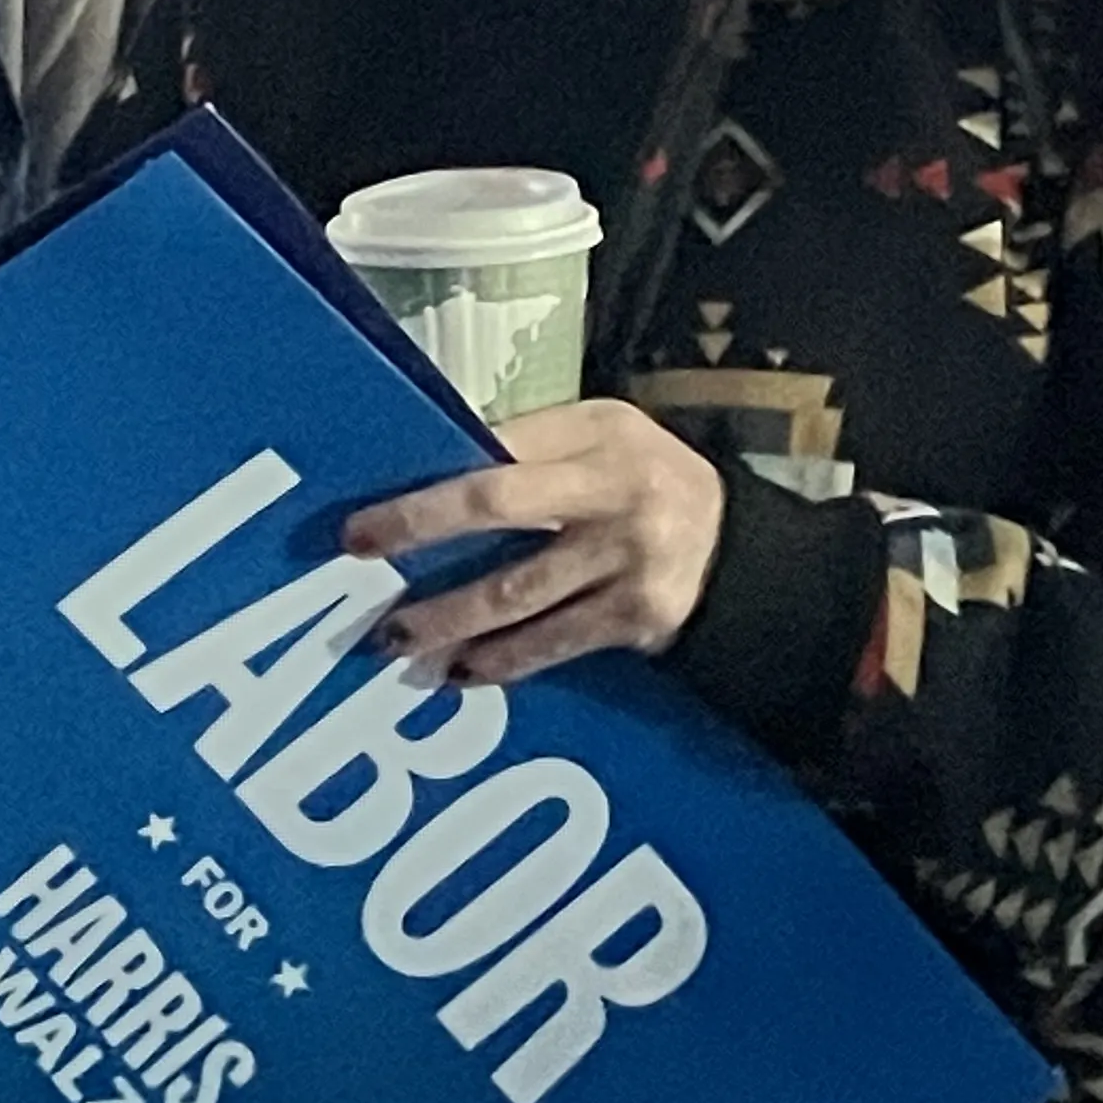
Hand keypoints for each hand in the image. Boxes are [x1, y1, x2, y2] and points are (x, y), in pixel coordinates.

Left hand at [345, 399, 728, 682]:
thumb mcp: (601, 440)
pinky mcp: (639, 615)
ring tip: (396, 637)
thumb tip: (431, 467)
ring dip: (447, 618)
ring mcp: (628, 556)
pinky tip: (460, 671)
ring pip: (516, 593)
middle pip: (497, 506)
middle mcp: (613, 487)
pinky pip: (552, 642)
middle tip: (360, 558)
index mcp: (598, 431)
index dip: (431, 479)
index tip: (369, 511)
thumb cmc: (643, 482)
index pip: (497, 448)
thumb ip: (530, 448)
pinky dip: (502, 660)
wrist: (742, 548)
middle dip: (419, 530)